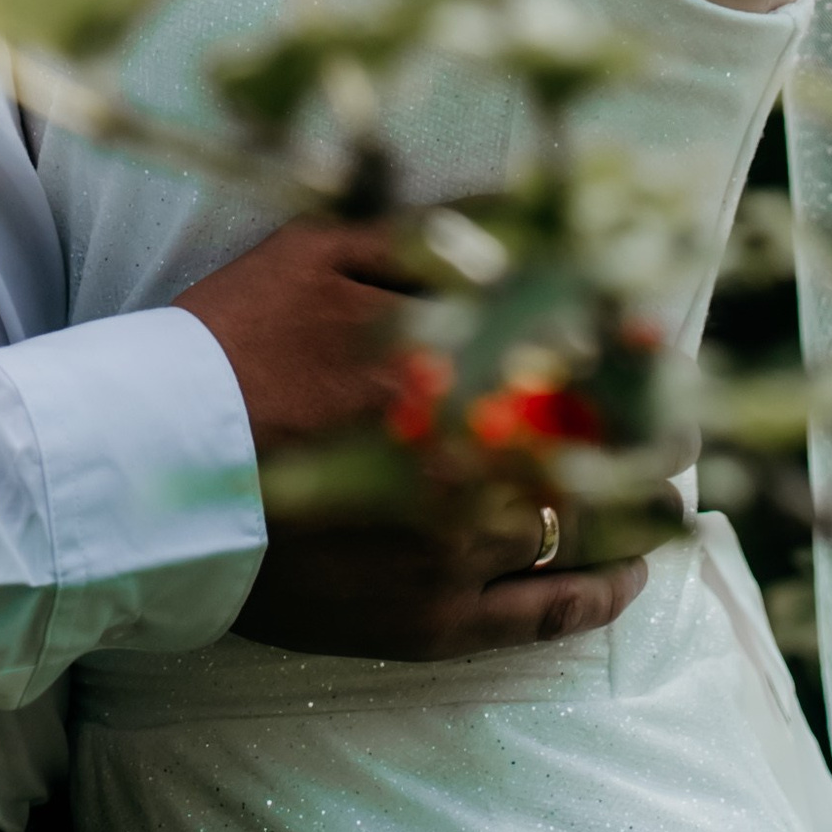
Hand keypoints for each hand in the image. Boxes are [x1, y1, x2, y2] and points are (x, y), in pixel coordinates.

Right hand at [177, 220, 653, 658]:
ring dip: (646, 510)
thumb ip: (433, 229)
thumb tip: (528, 211)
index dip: (639, 348)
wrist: (147, 464)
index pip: (585, 354)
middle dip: (656, 430)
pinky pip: (542, 617)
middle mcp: (473, 461)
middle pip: (606, 447)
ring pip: (589, 531)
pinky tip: (634, 577)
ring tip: (673, 494)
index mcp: (455, 361)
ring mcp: (456, 550)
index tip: (662, 340)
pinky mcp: (429, 620)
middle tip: (684, 420)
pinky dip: (600, 596)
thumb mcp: (321, 248)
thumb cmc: (232, 341)